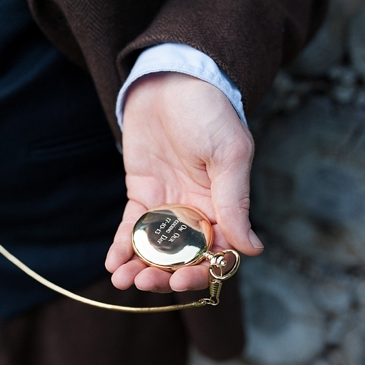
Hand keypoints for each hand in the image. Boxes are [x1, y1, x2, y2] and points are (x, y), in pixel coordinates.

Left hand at [105, 73, 262, 292]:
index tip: (181, 279)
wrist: (171, 80)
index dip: (201, 271)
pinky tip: (112, 263)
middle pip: (183, 257)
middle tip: (145, 283)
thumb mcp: (229, 155)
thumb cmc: (208, 112)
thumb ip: (236, 202)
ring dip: (140, 267)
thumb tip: (251, 249)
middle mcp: (197, 210)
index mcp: (224, 205)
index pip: (217, 252)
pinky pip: (132, 227)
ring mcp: (167, 203)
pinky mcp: (142, 193)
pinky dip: (122, 246)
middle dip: (164, 275)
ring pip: (155, 247)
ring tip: (122, 280)